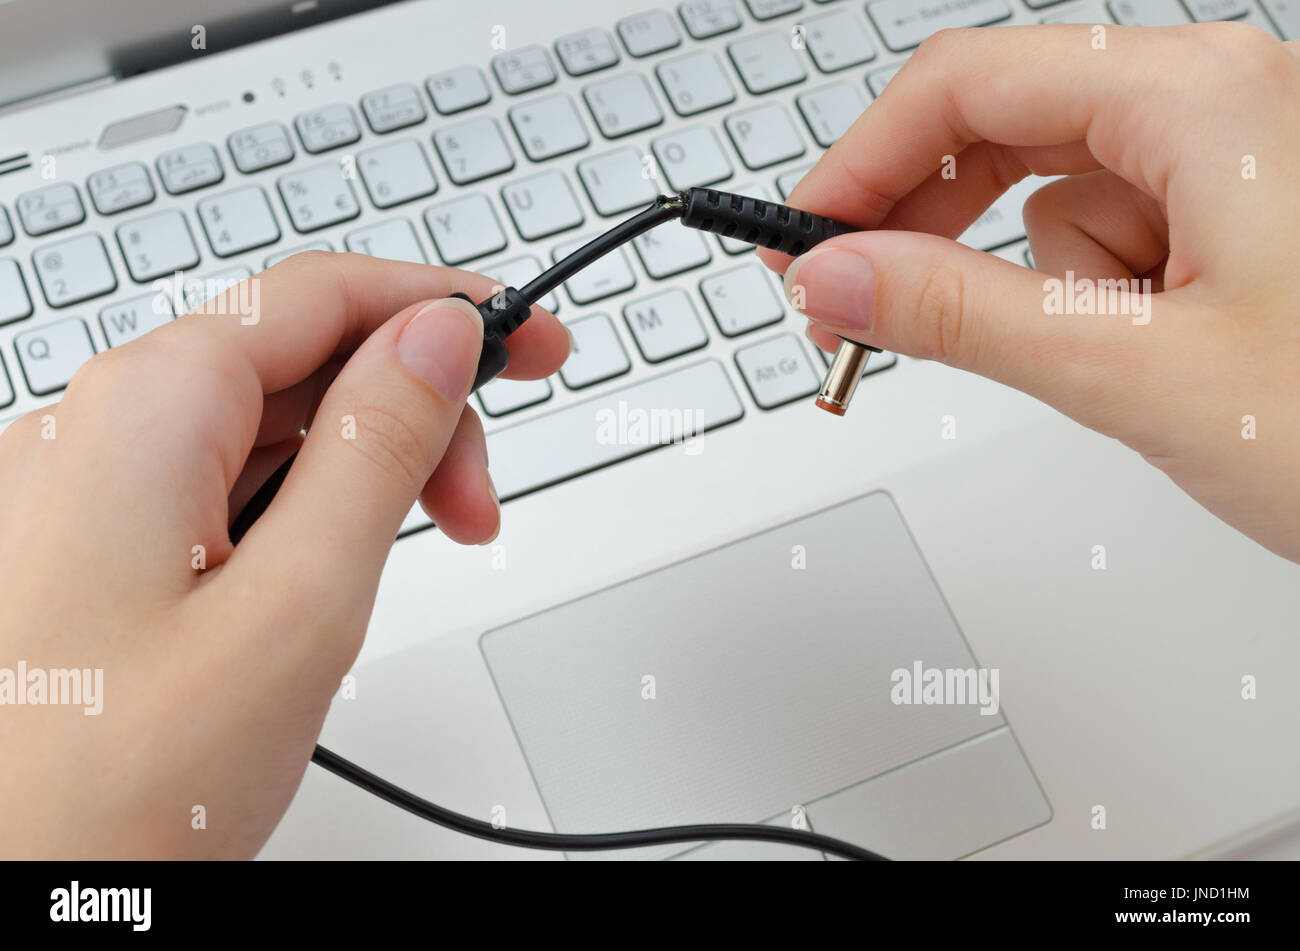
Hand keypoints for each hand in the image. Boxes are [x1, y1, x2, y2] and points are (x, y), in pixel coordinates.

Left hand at [0, 252, 569, 857]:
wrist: (5, 900)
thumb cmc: (104, 790)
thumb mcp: (298, 608)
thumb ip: (378, 450)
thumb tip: (436, 339)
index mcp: (145, 411)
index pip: (324, 294)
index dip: (444, 307)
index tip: (530, 344)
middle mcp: (98, 430)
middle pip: (297, 359)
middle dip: (411, 413)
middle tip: (479, 509)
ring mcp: (85, 493)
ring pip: (263, 428)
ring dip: (361, 469)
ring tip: (415, 554)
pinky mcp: (91, 550)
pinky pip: (218, 489)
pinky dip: (299, 513)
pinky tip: (325, 576)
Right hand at [759, 23, 1299, 562]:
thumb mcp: (1131, 370)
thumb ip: (959, 316)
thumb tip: (837, 278)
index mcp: (1200, 97)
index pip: (967, 82)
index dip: (860, 159)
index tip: (800, 235)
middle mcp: (1215, 104)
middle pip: (1001, 129)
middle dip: (930, 225)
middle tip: (864, 304)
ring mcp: (1227, 161)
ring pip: (1051, 198)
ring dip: (1035, 284)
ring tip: (1108, 359)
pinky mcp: (1229, 219)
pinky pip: (1103, 239)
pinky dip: (1085, 300)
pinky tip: (1142, 354)